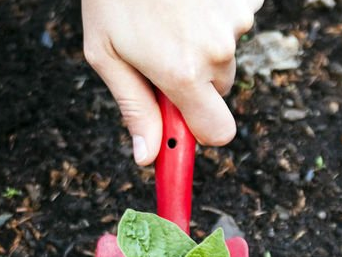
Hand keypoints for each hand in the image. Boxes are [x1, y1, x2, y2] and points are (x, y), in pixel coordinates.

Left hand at [81, 0, 263, 163]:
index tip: (182, 127)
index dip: (200, 133)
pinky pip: (232, 23)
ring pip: (224, 56)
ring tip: (169, 19)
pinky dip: (211, 19)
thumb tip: (148, 156)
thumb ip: (133, 108)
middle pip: (217, 93)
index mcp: (183, 74)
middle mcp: (217, 50)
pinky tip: (186, 3)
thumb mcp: (107, 56)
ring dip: (201, 49)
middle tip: (160, 57)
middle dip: (193, 85)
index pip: (218, 133)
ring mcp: (234, 19)